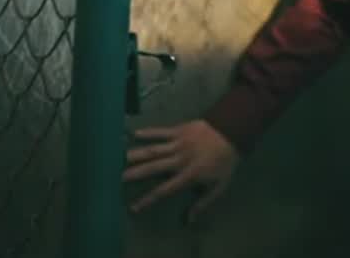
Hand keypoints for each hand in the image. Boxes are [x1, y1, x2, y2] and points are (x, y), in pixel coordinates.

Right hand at [123, 120, 239, 222]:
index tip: (133, 207)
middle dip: (135, 173)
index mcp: (189, 174)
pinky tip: (134, 133)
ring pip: (154, 149)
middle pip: (154, 167)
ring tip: (119, 157)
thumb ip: (203, 202)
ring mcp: (179, 143)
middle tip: (117, 178)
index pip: (165, 189)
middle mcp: (181, 159)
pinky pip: (161, 131)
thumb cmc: (225, 161)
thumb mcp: (220, 185)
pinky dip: (148, 132)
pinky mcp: (179, 129)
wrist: (233, 131)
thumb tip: (189, 220)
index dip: (149, 199)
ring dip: (136, 153)